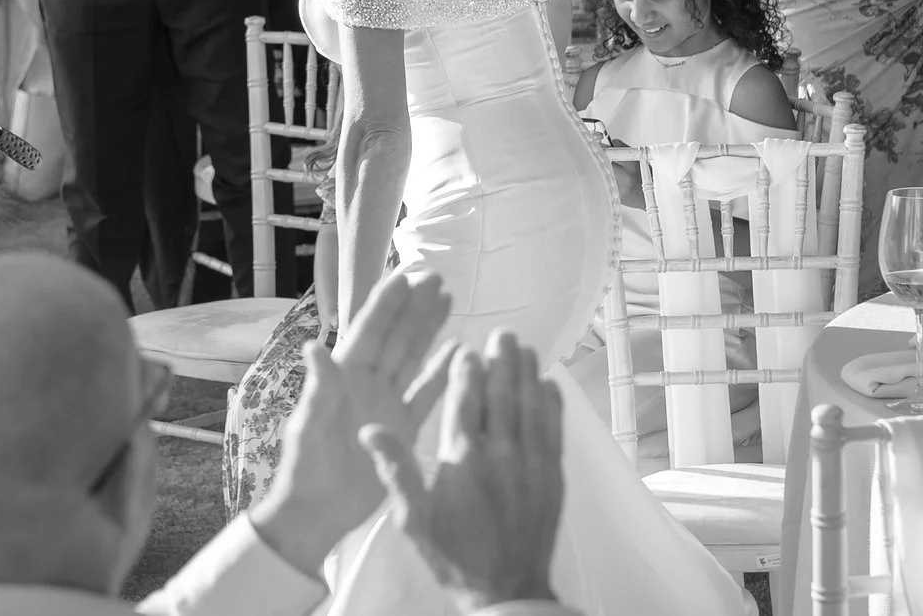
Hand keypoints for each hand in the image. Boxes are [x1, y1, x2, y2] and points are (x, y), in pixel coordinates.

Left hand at [252, 272, 455, 572]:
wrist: (317, 511)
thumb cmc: (306, 466)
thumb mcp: (309, 425)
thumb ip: (319, 387)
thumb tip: (312, 346)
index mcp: (344, 375)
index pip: (369, 330)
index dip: (387, 303)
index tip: (405, 275)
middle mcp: (368, 382)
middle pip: (396, 336)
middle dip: (414, 307)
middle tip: (436, 277)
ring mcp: (387, 403)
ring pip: (412, 357)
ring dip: (428, 329)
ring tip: (448, 299)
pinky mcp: (402, 428)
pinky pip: (425, 394)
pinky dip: (441, 373)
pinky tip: (458, 352)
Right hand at [361, 331, 563, 613]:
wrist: (505, 591)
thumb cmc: (454, 555)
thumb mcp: (413, 518)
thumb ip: (395, 469)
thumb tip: (369, 430)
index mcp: (463, 460)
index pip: (464, 401)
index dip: (466, 371)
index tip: (466, 349)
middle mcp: (500, 454)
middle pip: (503, 394)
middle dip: (502, 360)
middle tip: (503, 333)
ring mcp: (531, 464)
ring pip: (531, 406)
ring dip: (528, 373)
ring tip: (525, 348)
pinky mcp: (552, 476)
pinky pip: (554, 430)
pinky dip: (552, 404)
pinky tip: (549, 386)